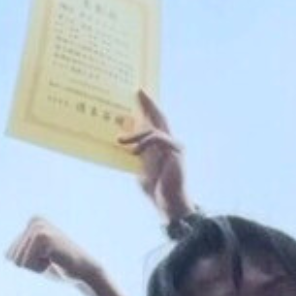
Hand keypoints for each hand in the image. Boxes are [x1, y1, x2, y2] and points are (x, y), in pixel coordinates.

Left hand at [7, 216, 97, 284]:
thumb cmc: (59, 267)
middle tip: (50, 260)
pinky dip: (40, 268)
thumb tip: (1, 257)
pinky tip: (55, 261)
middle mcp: (34, 221)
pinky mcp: (43, 237)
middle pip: (12, 256)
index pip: (8, 254)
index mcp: (31, 222)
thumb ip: (21, 252)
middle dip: (30, 265)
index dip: (27, 264)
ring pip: (18, 261)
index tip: (46, 259)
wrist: (84, 271)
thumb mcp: (36, 256)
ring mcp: (38, 227)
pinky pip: (26, 263)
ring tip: (53, 260)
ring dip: (35, 267)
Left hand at [118, 90, 192, 226]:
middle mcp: (169, 142)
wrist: (169, 204)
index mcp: (161, 145)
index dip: (148, 107)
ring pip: (155, 128)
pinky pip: (158, 139)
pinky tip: (133, 151)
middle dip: (149, 103)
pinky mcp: (176, 152)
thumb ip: (135, 153)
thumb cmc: (155, 188)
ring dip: (135, 133)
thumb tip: (121, 140)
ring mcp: (174, 146)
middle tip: (138, 91)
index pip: (155, 122)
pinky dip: (144, 142)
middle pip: (159, 117)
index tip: (138, 94)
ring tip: (120, 140)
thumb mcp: (140, 167)